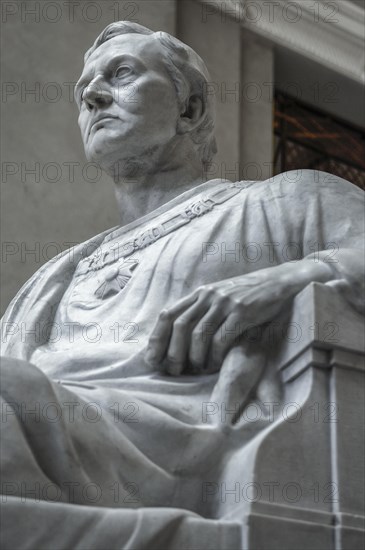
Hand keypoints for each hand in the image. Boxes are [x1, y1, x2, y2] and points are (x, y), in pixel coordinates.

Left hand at [146, 261, 321, 374]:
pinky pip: (222, 337)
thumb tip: (178, 339)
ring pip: (199, 334)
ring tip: (197, 370)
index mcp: (199, 293)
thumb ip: (200, 311)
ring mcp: (225, 303)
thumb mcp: (219, 298)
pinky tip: (216, 364)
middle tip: (173, 371)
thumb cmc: (246, 295)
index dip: (157, 338)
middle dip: (173, 352)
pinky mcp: (243, 311)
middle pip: (180, 326)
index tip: (152, 359)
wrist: (278, 282)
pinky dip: (215, 355)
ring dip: (195, 357)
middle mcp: (208, 296)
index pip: (168, 314)